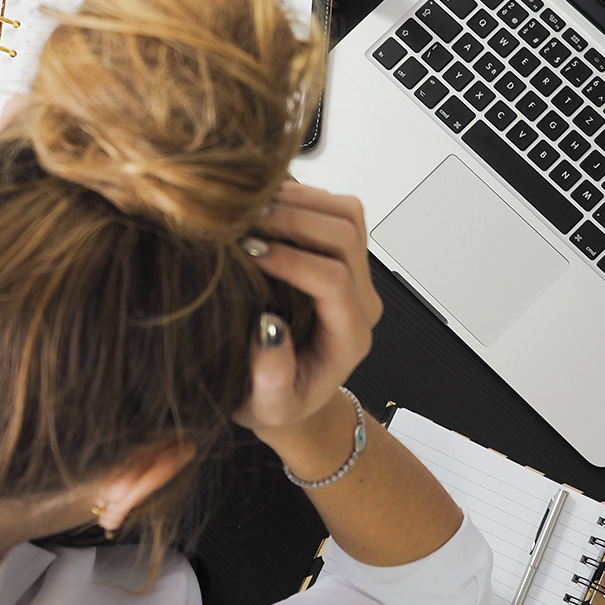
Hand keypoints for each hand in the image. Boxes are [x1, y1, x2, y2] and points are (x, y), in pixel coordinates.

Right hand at [233, 182, 381, 436]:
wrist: (291, 393)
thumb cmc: (278, 401)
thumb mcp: (268, 407)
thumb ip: (272, 379)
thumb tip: (268, 329)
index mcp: (348, 337)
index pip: (333, 281)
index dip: (292, 260)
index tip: (249, 253)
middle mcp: (360, 300)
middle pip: (345, 236)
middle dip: (294, 220)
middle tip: (244, 220)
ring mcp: (355, 274)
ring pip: (347, 214)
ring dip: (299, 201)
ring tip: (251, 207)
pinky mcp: (341, 254)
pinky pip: (334, 209)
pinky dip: (300, 197)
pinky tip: (262, 205)